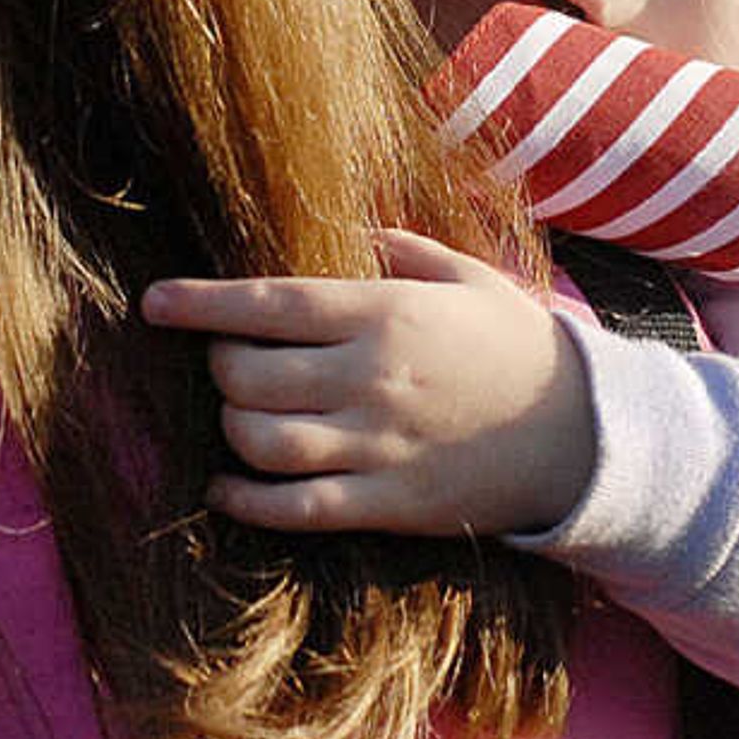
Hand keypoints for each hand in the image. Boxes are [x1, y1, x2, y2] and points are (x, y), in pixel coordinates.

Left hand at [142, 230, 599, 537]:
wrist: (584, 434)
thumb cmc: (519, 344)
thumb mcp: (465, 275)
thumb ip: (397, 248)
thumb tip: (340, 230)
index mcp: (385, 314)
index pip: (267, 304)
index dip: (200, 304)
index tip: (154, 303)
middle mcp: (370, 378)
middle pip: (249, 376)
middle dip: (220, 366)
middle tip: (227, 360)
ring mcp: (376, 446)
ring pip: (260, 442)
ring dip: (231, 428)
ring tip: (240, 415)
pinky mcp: (386, 503)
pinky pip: (293, 509)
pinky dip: (244, 499)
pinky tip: (226, 486)